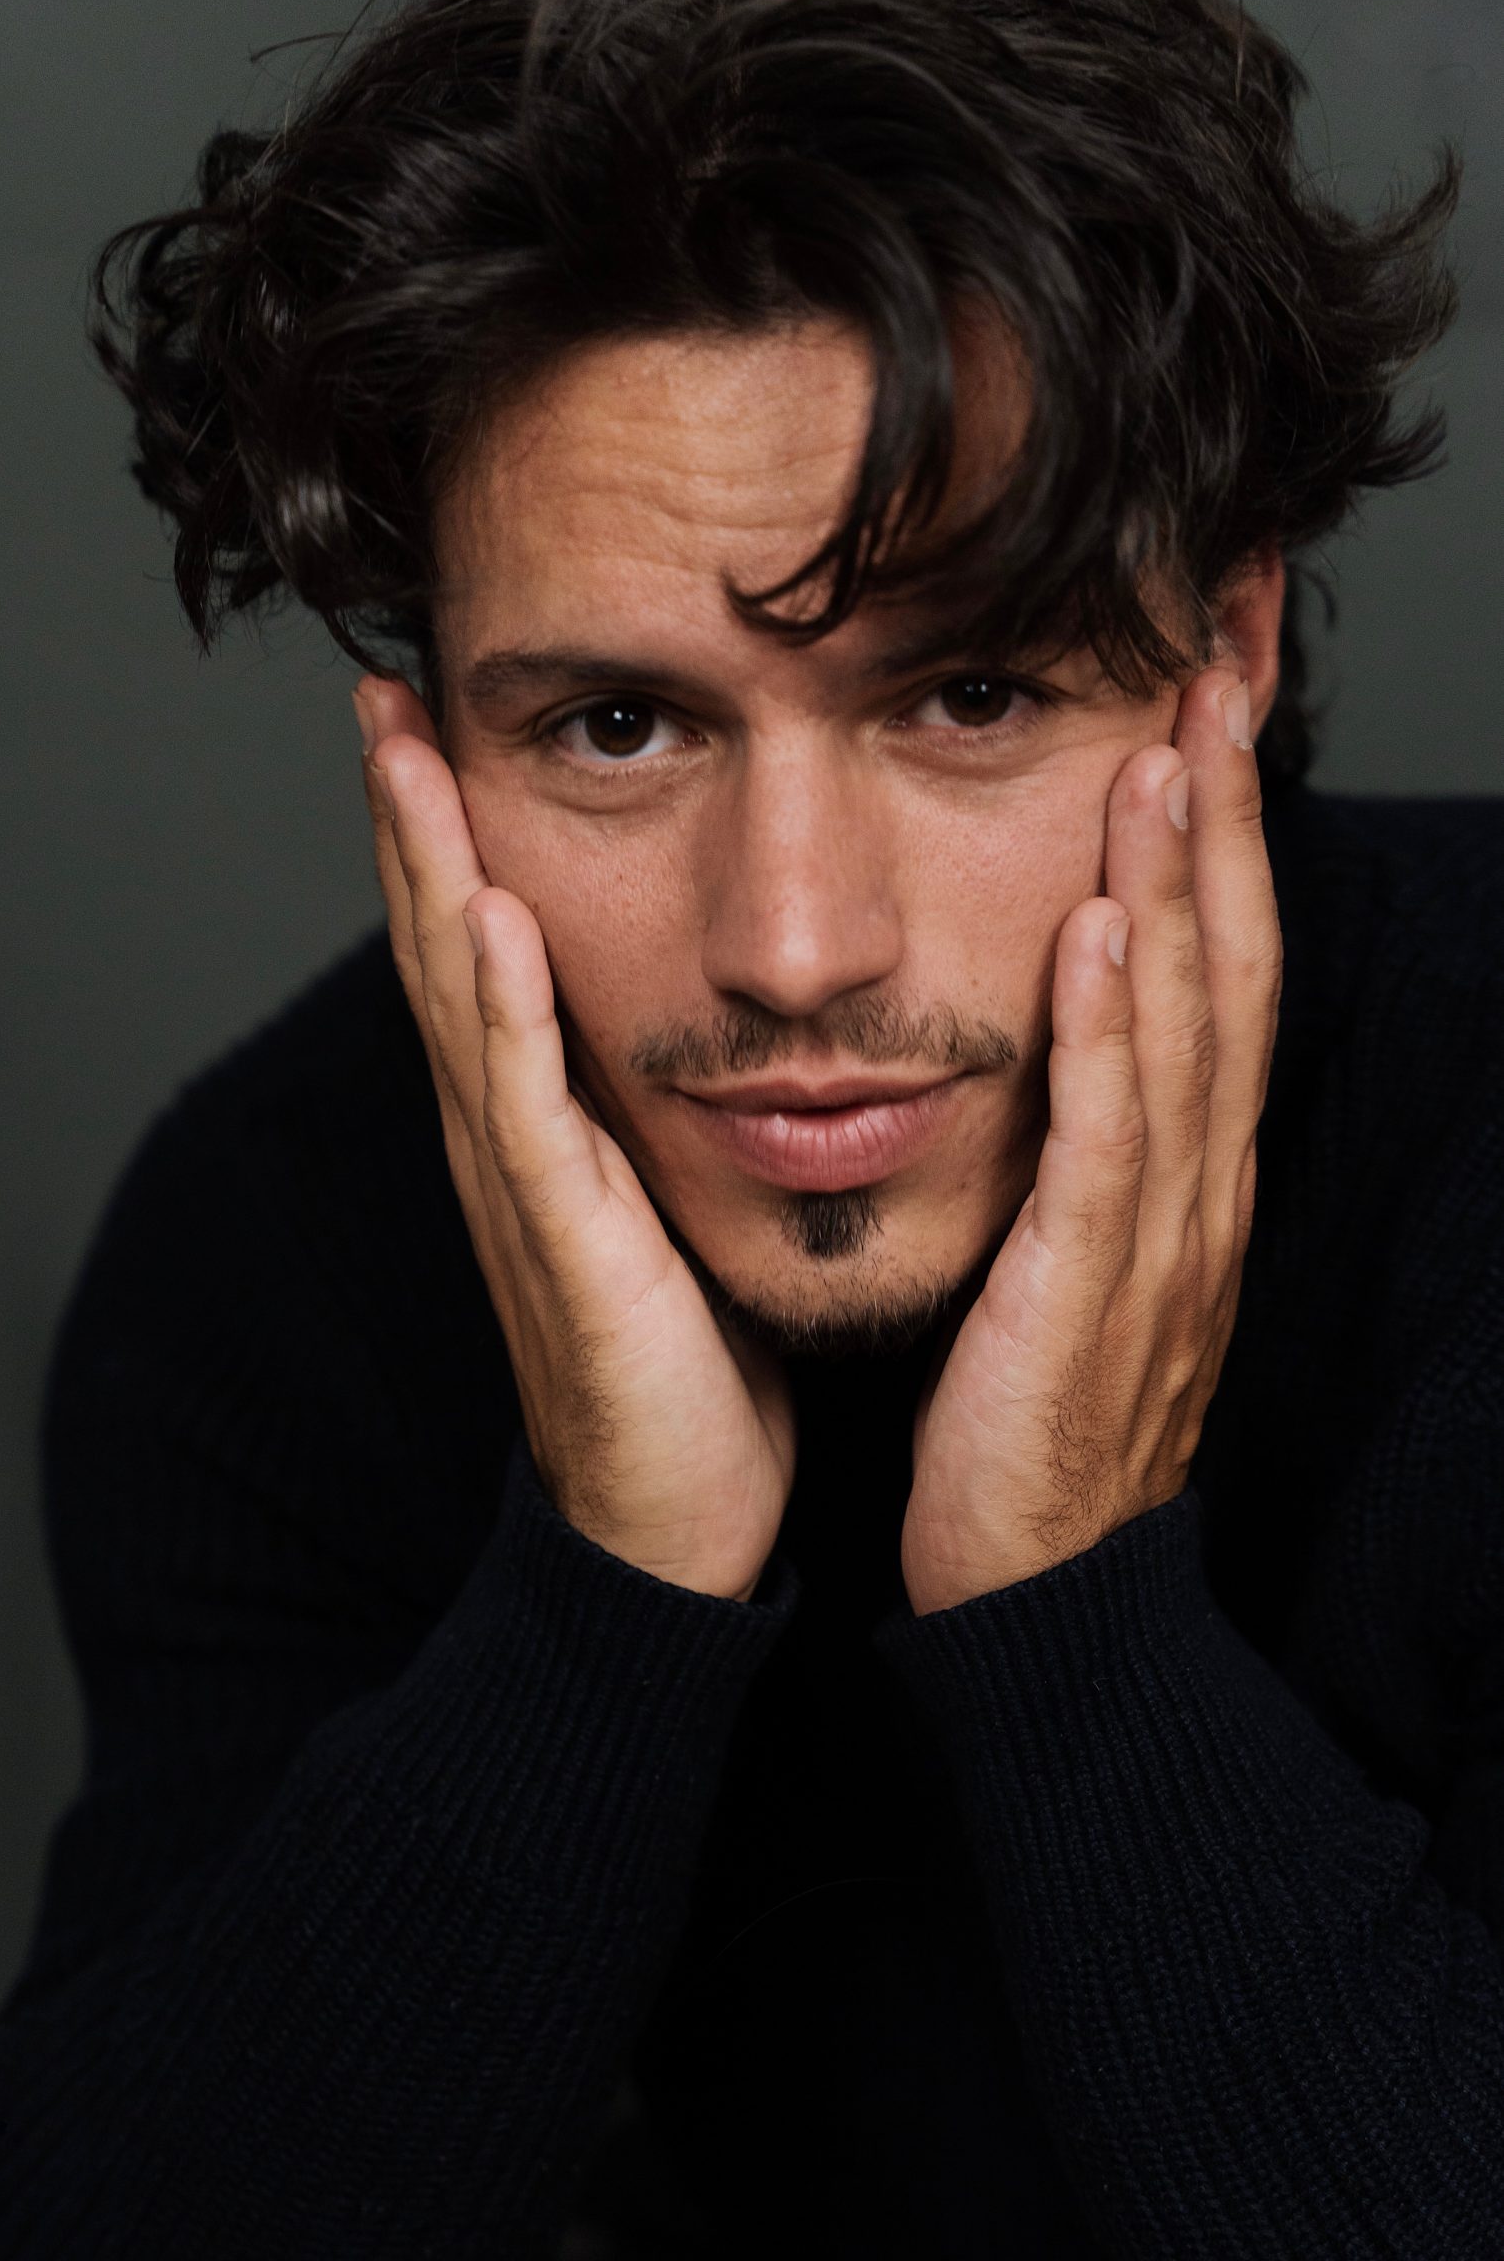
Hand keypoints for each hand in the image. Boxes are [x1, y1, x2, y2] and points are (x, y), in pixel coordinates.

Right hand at [355, 674, 794, 1601]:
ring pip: (457, 999)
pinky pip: (523, 1104)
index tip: (430, 721)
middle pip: (438, 946)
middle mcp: (502, 1137)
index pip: (476, 950)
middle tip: (379, 696)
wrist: (673, 1526)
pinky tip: (491, 916)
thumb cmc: (681, 1365)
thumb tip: (681, 1029)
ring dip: (428, 872)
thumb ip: (644, 1117)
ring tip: (403, 754)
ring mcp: (517, 1184)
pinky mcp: (561, 1240)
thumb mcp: (657, 1205)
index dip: (445, 836)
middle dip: (408, 819)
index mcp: (532, 1123)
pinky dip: (504, 1007)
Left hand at [901, 663, 1279, 1615]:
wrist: (1034, 1596)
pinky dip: (1107, 1029)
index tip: (1203, 702)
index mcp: (1184, 1175)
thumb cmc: (1036, 1420)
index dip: (1222, 834)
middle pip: (1227, 967)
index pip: (1215, 969)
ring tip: (1165, 748)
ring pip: (1182, 1031)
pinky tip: (1092, 929)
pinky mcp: (1088, 1296)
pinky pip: (1107, 1143)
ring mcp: (1155, 1241)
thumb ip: (1086, 1147)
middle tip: (1215, 664)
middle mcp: (1193, 1188)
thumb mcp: (1075, 1258)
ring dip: (1178, 885)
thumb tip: (1066, 1029)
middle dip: (1223, 814)